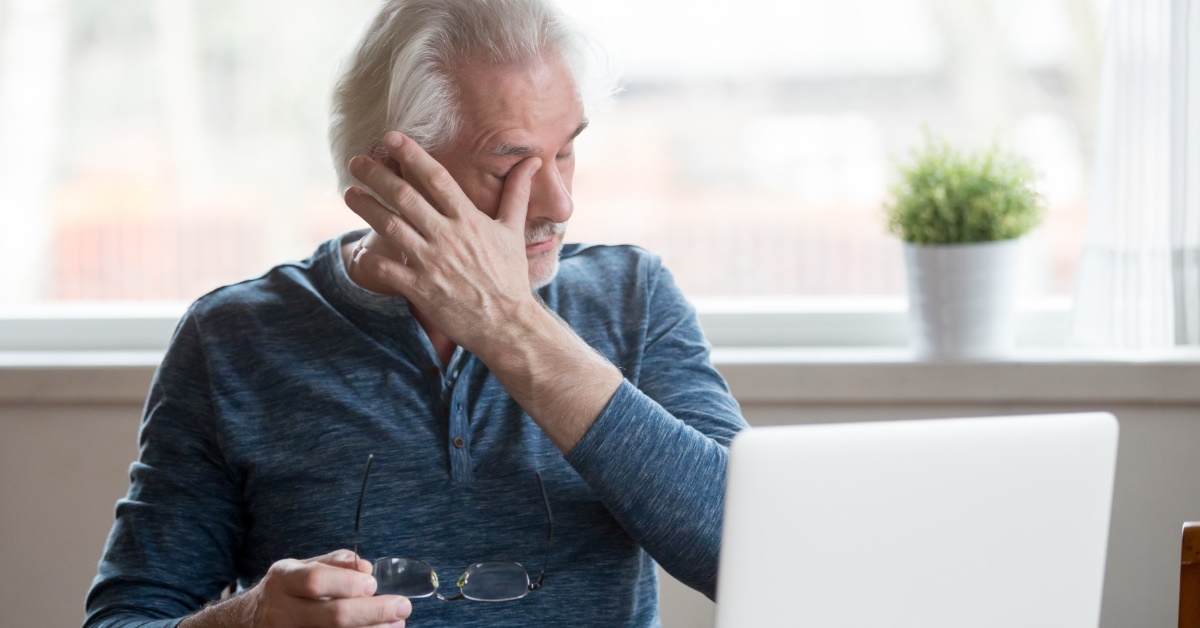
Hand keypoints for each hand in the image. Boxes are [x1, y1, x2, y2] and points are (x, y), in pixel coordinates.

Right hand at [180, 550, 410, 627]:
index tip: (373, 583)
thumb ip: (334, 564)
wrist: (247, 622)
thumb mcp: (300, 567)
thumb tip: (365, 567)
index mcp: (284, 581)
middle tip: (402, 606)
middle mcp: (281, 612)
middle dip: (374, 612)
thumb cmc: (286, 591)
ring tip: (397, 624)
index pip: (316, 581)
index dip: (348, 583)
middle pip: (332, 616)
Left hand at [342, 132, 541, 357]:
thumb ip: (516, 193)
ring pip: (390, 226)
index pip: (436, 178)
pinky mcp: (420, 288)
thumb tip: (533, 161)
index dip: (411, 154)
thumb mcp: (513, 231)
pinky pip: (386, 268)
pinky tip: (359, 248)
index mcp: (468, 219)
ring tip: (349, 192)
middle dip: (376, 175)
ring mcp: (431, 262)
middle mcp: (447, 236)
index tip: (391, 138)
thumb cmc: (510, 276)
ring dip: (365, 207)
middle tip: (356, 161)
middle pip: (404, 196)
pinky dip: (369, 257)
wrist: (507, 323)